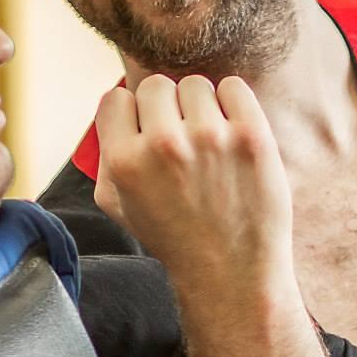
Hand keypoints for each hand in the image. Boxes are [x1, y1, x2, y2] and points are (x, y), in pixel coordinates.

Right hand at [94, 74, 295, 303]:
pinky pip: (234, 87)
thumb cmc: (173, 237)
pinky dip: (233, 104)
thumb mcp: (118, 207)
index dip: (131, 115)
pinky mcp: (250, 136)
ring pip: (195, 84)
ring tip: (209, 143)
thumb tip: (116, 110)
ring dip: (201, 107)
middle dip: (166, 108)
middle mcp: (164, 145)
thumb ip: (105, 156)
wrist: (231, 271)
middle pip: (156, 85)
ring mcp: (210, 138)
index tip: (146, 134)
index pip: (117, 98)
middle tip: (181, 139)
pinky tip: (232, 135)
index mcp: (125, 162)